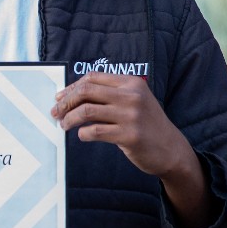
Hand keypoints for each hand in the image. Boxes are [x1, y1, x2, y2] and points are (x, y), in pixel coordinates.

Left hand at [51, 73, 216, 227]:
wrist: (171, 149)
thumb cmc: (146, 125)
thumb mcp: (133, 102)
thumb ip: (108, 95)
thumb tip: (71, 95)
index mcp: (131, 83)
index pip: (93, 78)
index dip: (72, 87)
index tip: (60, 98)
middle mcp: (132, 96)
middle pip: (86, 91)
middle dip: (65, 102)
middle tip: (55, 112)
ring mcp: (131, 116)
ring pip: (86, 111)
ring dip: (69, 118)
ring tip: (64, 125)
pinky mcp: (129, 135)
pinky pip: (95, 131)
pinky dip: (82, 133)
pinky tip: (82, 135)